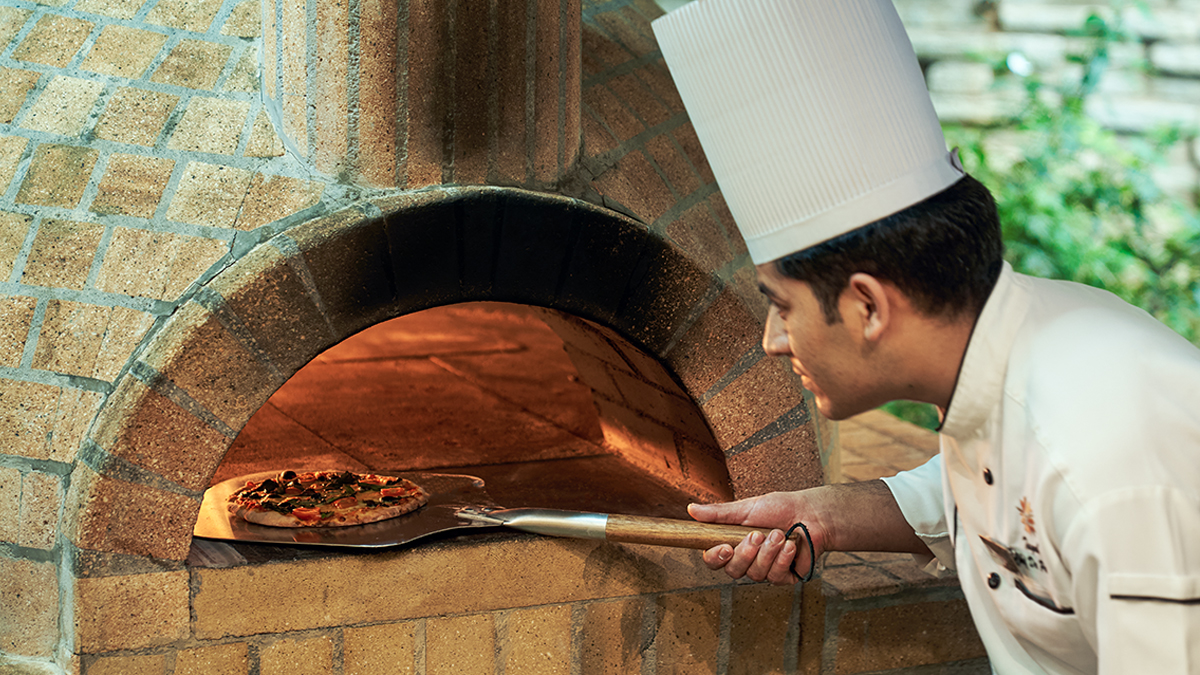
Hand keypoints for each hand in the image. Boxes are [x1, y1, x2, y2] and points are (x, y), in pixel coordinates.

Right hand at [688, 491, 824, 584]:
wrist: (812, 513)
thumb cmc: (780, 508)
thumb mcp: (747, 508)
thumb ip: (719, 514)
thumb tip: (691, 509)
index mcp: (733, 544)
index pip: (714, 560)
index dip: (716, 558)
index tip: (725, 547)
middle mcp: (747, 561)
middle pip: (734, 571)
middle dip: (746, 553)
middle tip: (758, 534)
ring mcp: (765, 570)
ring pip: (756, 574)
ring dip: (768, 552)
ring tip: (780, 534)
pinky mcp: (784, 577)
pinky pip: (776, 577)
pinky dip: (783, 559)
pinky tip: (791, 546)